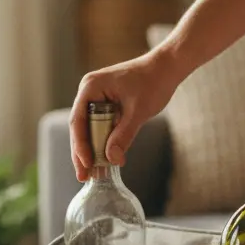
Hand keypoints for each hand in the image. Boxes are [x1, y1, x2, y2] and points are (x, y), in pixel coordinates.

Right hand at [69, 52, 178, 181]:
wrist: (166, 68)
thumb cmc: (153, 82)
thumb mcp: (138, 112)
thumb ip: (124, 135)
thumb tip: (112, 159)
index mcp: (91, 87)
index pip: (78, 121)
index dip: (80, 146)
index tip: (86, 164)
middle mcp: (88, 91)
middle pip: (79, 128)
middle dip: (82, 153)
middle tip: (83, 176)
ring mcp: (95, 97)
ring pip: (88, 129)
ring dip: (91, 151)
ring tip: (91, 174)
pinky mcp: (105, 104)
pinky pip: (98, 126)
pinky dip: (101, 142)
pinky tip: (102, 160)